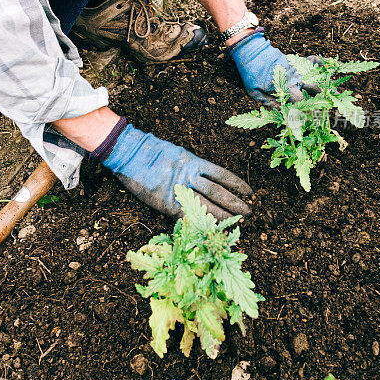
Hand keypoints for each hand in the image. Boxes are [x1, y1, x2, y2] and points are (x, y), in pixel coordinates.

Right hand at [101, 124, 251, 219]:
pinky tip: (212, 228)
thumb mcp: (177, 154)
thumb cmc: (151, 151)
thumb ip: (192, 166)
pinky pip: (187, 215)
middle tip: (250, 212)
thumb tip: (206, 178)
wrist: (129, 154)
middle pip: (218, 192)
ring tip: (238, 221)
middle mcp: (189, 176)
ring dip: (224, 214)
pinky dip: (201, 222)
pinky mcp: (167, 203)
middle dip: (236, 203)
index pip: (222, 175)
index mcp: (193, 162)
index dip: (237, 184)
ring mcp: (178, 190)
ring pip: (207, 205)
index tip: (250, 192)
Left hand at [229, 31, 319, 105]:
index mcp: (285, 86)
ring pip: (317, 76)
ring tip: (333, 93)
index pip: (300, 101)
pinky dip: (321, 63)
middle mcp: (295, 77)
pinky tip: (326, 69)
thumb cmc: (250, 73)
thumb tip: (280, 112)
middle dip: (322, 98)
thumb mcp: (254, 92)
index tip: (304, 114)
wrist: (250, 50)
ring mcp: (297, 67)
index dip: (303, 109)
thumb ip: (268, 103)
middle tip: (327, 106)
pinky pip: (313, 60)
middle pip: (315, 89)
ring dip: (324, 85)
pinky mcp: (296, 60)